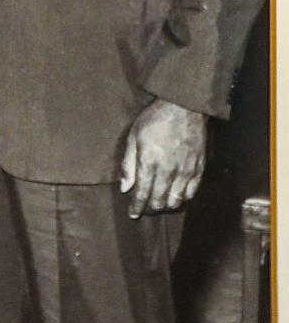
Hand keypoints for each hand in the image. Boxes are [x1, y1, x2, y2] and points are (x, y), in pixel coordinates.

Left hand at [119, 99, 206, 219]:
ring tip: (159, 204)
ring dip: (166, 206)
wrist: (184, 107)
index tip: (133, 214)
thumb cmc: (155, 120)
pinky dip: (182, 199)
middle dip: (150, 208)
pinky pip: (191, 193)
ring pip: (176, 201)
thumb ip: (129, 165)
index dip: (137, 207)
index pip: (142, 194)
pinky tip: (176, 197)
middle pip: (159, 200)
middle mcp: (169, 171)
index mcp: (150, 162)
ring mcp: (186, 171)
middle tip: (144, 209)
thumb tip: (124, 188)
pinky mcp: (199, 169)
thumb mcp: (134, 137)